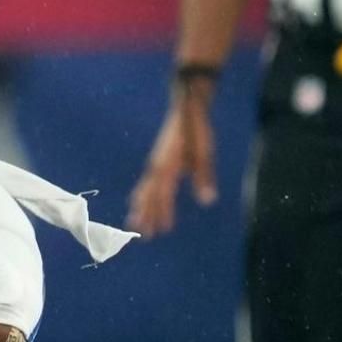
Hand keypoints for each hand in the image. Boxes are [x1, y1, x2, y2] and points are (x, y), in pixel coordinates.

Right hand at [126, 90, 218, 237]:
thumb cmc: (197, 129)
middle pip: (148, 195)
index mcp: (167, 166)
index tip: (161, 230)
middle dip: (145, 214)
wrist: (186, 107)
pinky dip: (142, 195)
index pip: (163, 195)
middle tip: (142, 235)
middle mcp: (157, 166)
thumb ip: (204, 177)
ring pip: (145, 190)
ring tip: (135, 224)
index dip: (162, 212)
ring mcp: (155, 163)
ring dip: (141, 207)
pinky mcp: (158, 160)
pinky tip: (140, 201)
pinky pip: (147, 183)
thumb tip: (207, 201)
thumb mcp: (204, 153)